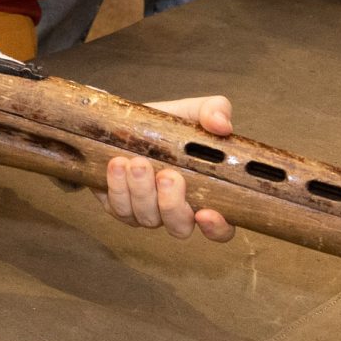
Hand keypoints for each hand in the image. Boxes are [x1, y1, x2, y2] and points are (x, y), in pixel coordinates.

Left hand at [101, 96, 233, 241]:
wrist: (123, 122)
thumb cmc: (165, 125)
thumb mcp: (191, 112)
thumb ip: (213, 111)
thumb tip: (222, 124)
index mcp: (205, 194)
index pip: (221, 228)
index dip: (217, 228)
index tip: (207, 213)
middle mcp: (177, 210)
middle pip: (180, 227)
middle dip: (172, 204)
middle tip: (167, 176)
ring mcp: (148, 212)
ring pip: (147, 218)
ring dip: (142, 192)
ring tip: (137, 163)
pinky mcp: (120, 207)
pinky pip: (119, 208)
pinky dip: (118, 187)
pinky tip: (118, 165)